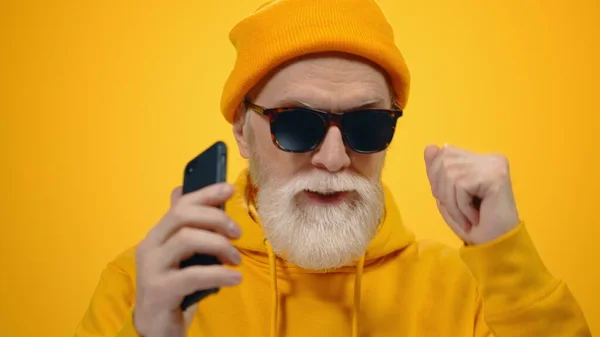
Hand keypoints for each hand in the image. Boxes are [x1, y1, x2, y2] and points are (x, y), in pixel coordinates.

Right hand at [133, 183, 242, 336]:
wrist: (156, 328)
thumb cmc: (175, 288)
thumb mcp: (183, 257)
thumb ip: (190, 231)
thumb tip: (201, 198)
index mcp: (157, 235)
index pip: (180, 204)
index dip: (206, 193)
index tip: (230, 189)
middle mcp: (150, 247)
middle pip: (182, 215)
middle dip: (216, 218)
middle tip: (238, 233)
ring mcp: (152, 268)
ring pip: (187, 239)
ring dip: (220, 245)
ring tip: (236, 260)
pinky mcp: (160, 291)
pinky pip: (193, 275)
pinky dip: (219, 274)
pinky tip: (235, 278)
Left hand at [424, 144, 519, 244]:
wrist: (497, 246)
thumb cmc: (473, 224)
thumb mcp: (448, 196)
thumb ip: (438, 172)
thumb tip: (429, 147)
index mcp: (479, 160)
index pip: (445, 155)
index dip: (436, 178)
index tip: (447, 200)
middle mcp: (488, 158)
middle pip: (444, 163)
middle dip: (443, 192)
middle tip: (457, 213)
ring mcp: (493, 165)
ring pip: (451, 175)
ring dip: (452, 204)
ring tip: (465, 218)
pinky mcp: (495, 175)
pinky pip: (461, 187)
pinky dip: (461, 208)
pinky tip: (474, 218)